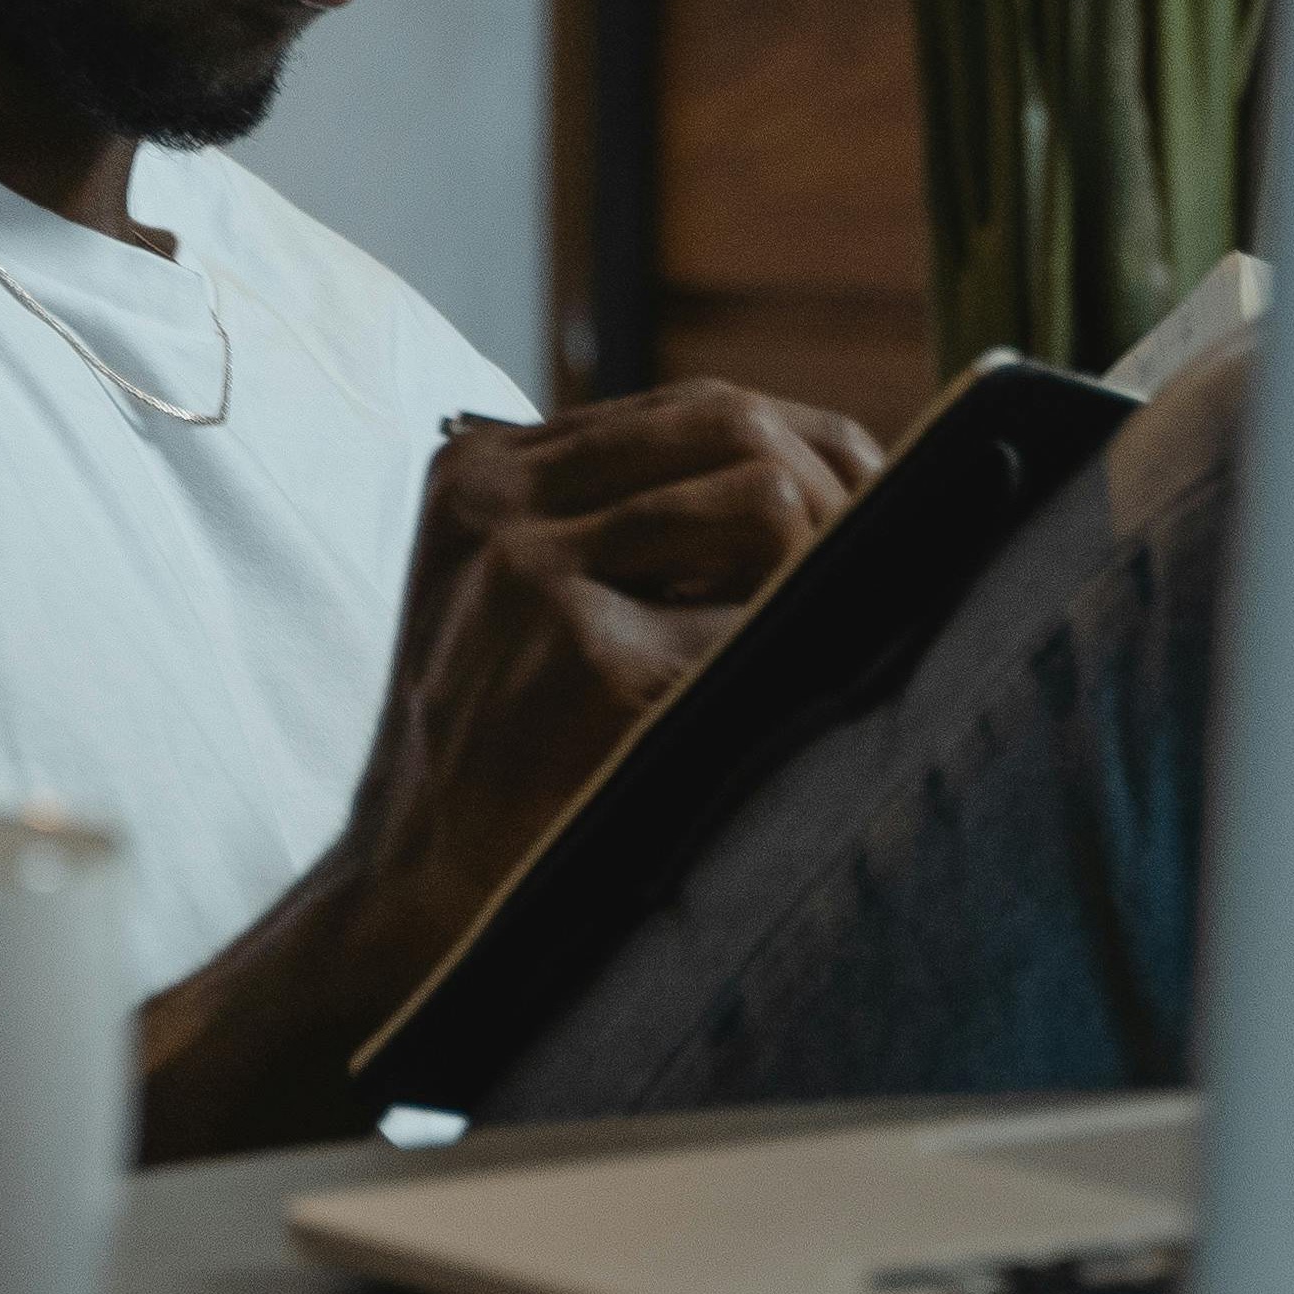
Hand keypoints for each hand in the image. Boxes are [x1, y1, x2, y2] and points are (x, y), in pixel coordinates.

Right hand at [328, 382, 892, 952]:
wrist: (411, 885)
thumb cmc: (494, 748)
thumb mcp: (516, 594)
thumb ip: (619, 520)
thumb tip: (827, 471)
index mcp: (481, 470)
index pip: (691, 407)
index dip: (807, 445)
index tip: (871, 500)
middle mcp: (499, 499)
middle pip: (734, 423)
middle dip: (837, 487)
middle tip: (882, 563)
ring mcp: (534, 574)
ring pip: (765, 500)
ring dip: (820, 570)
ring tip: (814, 639)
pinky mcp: (586, 660)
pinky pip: (760, 622)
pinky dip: (792, 658)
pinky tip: (779, 704)